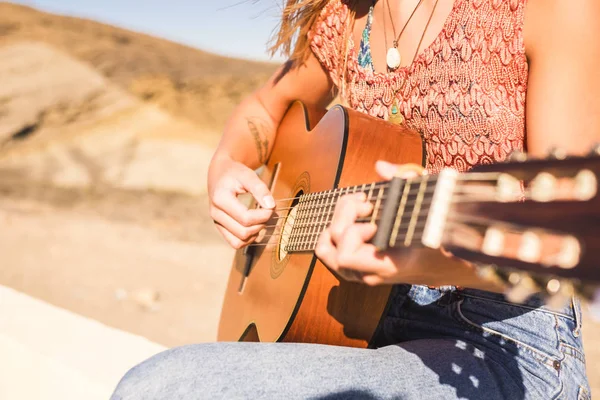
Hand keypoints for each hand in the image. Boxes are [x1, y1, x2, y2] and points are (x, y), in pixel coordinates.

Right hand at [208, 155, 274, 248]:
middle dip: (260, 225)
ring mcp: (216, 222)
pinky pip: (235, 243)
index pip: (246, 218)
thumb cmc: (235, 173)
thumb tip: (271, 206)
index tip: (272, 206)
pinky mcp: (220, 227)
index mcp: (220, 199)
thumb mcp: (248, 175)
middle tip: (268, 212)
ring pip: (238, 242)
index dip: (263, 216)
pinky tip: (254, 226)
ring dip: (254, 234)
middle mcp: (215, 213)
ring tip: (261, 219)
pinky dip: (247, 239)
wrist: (220, 173)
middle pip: (243, 232)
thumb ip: (260, 189)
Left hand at [315, 160, 451, 285]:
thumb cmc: (432, 232)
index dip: (353, 233)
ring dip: (336, 222)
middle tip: (368, 203)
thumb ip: (405, 183)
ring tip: (357, 208)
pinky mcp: (351, 267)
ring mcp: (357, 273)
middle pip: (332, 247)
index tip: (373, 217)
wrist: (436, 263)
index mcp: (386, 265)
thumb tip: (380, 167)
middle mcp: (367, 273)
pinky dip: (332, 231)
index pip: (346, 256)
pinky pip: (327, 251)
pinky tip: (352, 217)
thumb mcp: (427, 204)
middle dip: (345, 216)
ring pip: (324, 250)